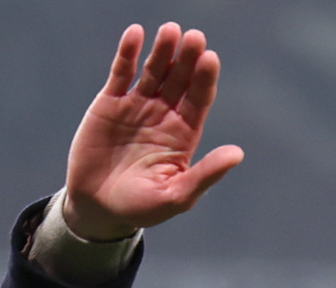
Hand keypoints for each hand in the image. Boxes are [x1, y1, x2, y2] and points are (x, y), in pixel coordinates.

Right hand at [63, 23, 244, 240]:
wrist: (98, 208)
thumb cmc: (142, 207)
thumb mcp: (176, 196)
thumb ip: (205, 174)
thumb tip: (238, 154)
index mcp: (185, 134)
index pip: (199, 99)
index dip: (204, 79)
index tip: (210, 59)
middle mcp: (165, 115)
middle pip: (180, 79)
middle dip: (187, 59)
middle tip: (195, 37)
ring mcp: (138, 106)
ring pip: (153, 71)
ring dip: (162, 50)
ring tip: (171, 30)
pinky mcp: (110, 103)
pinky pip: (121, 73)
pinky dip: (127, 53)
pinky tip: (136, 33)